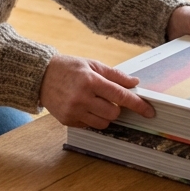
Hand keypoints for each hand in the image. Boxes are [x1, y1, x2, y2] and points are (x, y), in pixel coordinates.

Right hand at [39, 54, 154, 128]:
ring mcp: (74, 111)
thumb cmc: (68, 68)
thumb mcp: (91, 64)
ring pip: (104, 123)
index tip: (149, 111)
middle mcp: (82, 98)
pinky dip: (92, 118)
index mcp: (90, 81)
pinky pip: (90, 126)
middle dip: (116, 107)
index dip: (138, 104)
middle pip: (114, 113)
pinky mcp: (67, 120)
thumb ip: (114, 75)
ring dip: (105, 115)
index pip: (120, 96)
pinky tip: (83, 106)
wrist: (39, 76)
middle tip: (107, 98)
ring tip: (94, 102)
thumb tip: (134, 83)